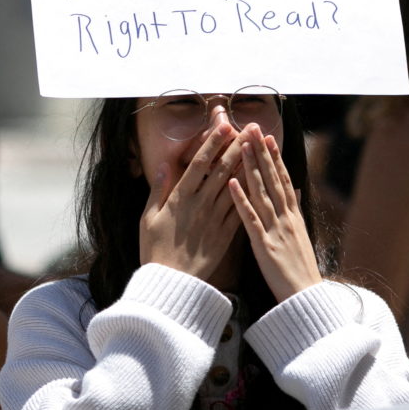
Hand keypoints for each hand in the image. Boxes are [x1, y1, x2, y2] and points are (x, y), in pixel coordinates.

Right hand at [140, 123, 246, 281]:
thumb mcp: (147, 218)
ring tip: (261, 148)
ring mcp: (214, 219)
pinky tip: (261, 181)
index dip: (213, 143)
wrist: (170, 284)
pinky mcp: (226, 235)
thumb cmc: (154, 251)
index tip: (224, 125)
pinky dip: (250, 194)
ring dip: (249, 165)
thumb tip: (164, 165)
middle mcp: (200, 204)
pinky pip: (241, 210)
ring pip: (235, 186)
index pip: (199, 164)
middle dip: (237, 146)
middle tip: (251, 128)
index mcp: (179, 198)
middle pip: (222, 169)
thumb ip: (157, 190)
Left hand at [229, 125, 322, 301]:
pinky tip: (232, 183)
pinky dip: (241, 200)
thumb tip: (293, 190)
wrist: (306, 298)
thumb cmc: (300, 271)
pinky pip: (250, 219)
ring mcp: (275, 229)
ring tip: (241, 144)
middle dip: (261, 152)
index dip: (274, 157)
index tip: (266, 136)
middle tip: (252, 127)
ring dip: (251, 167)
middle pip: (273, 179)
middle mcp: (285, 217)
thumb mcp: (301, 236)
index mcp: (293, 216)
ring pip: (261, 192)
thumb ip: (294, 212)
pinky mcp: (264, 245)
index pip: (283, 179)